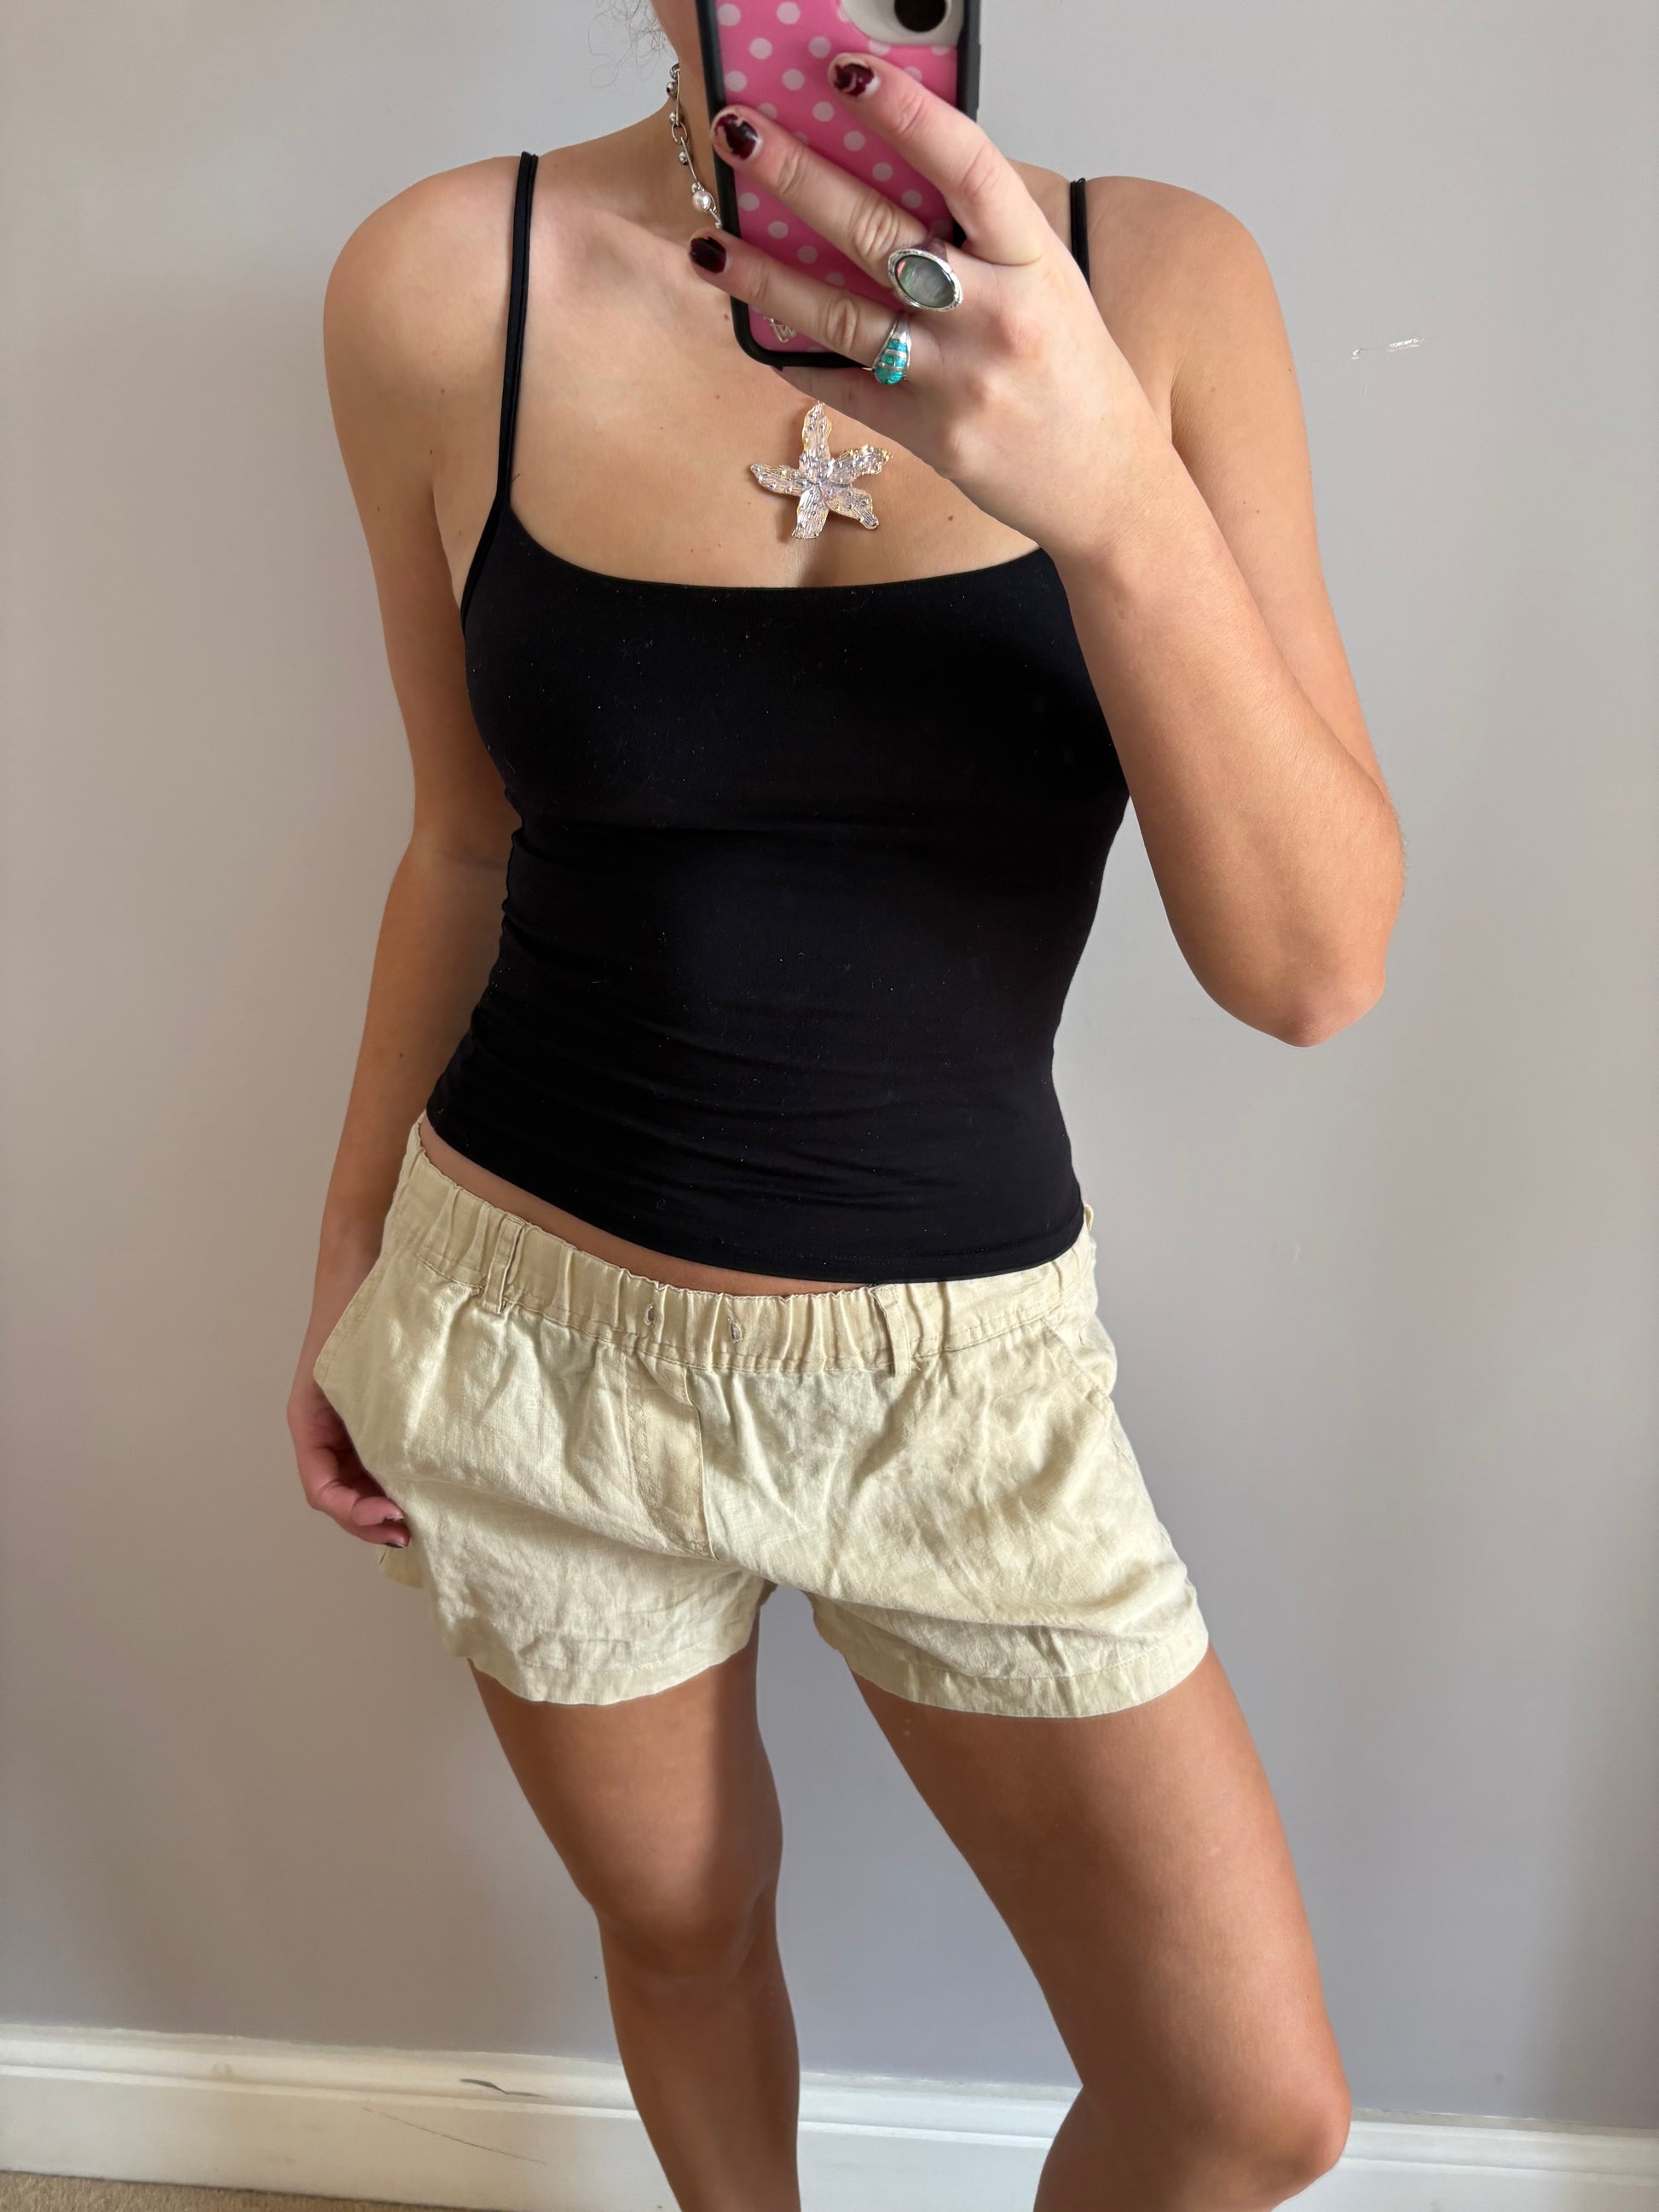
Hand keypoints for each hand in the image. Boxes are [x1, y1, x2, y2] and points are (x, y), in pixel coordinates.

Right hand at [287, 1263, 408, 1550]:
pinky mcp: (373, 1418)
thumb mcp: (356, 1369)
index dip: (354, 1514)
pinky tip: (426, 1488)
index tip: (393, 1515)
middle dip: (371, 1522)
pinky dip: (397, 1482)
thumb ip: (371, 1416)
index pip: (323, 1490)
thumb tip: (395, 1478)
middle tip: (413, 1533)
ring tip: (423, 1521)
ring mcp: (347, 1427)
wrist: (365, 1267)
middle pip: (340, 1497)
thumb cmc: (357, 1311)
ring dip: (384, 1507)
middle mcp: (324, 1432)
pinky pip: (378, 1461)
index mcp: (309, 1424)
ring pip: (359, 1484)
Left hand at [687, 53, 1169, 566]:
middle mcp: (996, 316)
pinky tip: (756, 334)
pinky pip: (847, 388)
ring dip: (765, 277)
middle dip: (798, 176)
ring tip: (708, 244)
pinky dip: (798, 361)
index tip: (844, 73)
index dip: (904, 113)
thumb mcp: (1049, 282)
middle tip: (738, 133)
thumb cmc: (1074, 372)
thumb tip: (892, 171)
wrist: (1107, 485)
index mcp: (1032, 259)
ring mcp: (957, 380)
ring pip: (841, 315)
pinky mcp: (929, 436)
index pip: (965, 165)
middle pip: (878, 232)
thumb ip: (982, 235)